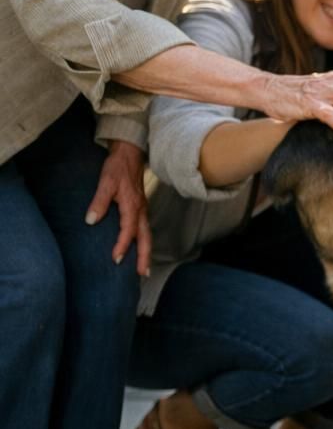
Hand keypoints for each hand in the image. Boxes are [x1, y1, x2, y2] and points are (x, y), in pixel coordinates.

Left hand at [88, 140, 150, 274]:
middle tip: (141, 274)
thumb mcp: (105, 182)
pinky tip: (140, 249)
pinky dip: (144, 242)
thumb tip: (90, 220)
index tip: (116, 259)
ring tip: (143, 269)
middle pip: (145, 238)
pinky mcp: (141, 208)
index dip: (122, 245)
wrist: (130, 154)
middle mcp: (141, 210)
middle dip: (144, 256)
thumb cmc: (117, 168)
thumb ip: (98, 201)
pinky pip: (145, 229)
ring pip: (147, 235)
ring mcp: (143, 210)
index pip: (129, 230)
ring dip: (146, 252)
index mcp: (132, 205)